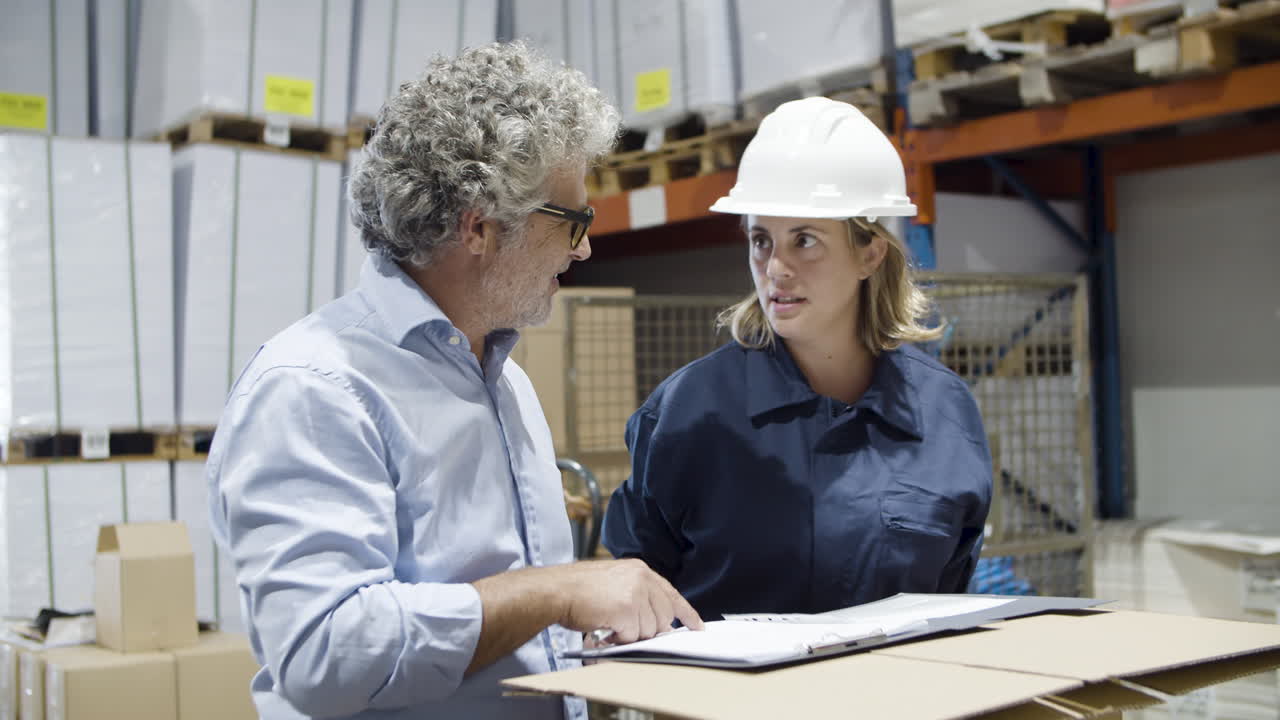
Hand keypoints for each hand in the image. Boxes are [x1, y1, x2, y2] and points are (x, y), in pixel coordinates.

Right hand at [553, 559, 702, 643]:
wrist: (556, 591)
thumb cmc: (577, 590)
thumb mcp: (613, 582)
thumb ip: (637, 596)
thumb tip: (654, 621)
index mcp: (639, 570)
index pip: (671, 594)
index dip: (686, 613)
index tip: (697, 626)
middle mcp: (641, 578)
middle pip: (663, 617)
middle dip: (647, 629)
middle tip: (624, 628)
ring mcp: (635, 593)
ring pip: (649, 629)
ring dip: (630, 634)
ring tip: (610, 625)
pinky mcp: (627, 609)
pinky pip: (633, 636)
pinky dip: (619, 638)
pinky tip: (606, 629)